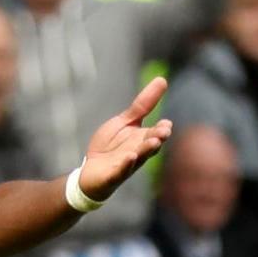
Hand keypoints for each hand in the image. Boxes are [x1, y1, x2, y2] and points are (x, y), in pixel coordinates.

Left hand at [76, 78, 173, 202]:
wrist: (91, 172)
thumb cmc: (110, 147)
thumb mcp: (125, 121)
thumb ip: (143, 105)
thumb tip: (163, 80)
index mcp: (142, 139)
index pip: (156, 133)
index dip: (161, 129)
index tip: (167, 123)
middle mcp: (138, 152)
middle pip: (150, 145)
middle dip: (157, 138)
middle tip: (164, 131)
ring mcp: (126, 165)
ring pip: (139, 158)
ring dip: (146, 150)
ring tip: (153, 142)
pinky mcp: (112, 176)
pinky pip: (120, 171)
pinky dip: (125, 165)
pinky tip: (130, 157)